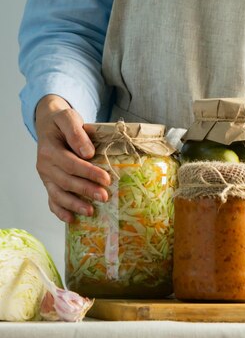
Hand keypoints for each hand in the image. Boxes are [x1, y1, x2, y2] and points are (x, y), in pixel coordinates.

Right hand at [35, 94, 110, 222]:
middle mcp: (44, 165)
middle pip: (66, 181)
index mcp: (49, 149)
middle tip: (105, 196)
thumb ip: (76, 133)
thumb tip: (88, 153)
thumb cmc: (61, 122)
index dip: (89, 172)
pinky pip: (52, 200)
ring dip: (74, 204)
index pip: (71, 164)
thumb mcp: (68, 118)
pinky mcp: (49, 183)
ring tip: (91, 211)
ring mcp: (46, 176)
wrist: (49, 124)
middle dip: (86, 190)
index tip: (106, 178)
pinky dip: (60, 211)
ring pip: (58, 194)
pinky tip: (71, 219)